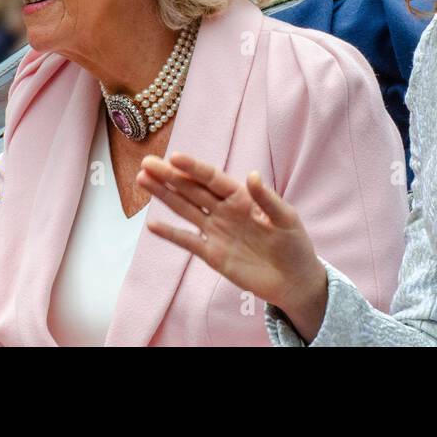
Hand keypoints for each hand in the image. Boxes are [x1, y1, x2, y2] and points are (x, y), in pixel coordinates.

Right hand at [138, 153, 327, 339]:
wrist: (293, 280)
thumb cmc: (294, 244)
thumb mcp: (286, 218)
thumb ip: (267, 199)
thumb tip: (251, 175)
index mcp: (242, 197)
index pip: (213, 178)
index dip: (194, 168)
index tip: (174, 157)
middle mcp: (224, 211)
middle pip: (192, 189)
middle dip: (169, 176)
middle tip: (146, 163)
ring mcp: (216, 231)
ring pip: (185, 209)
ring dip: (164, 195)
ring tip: (142, 180)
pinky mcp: (212, 254)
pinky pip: (187, 241)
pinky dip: (170, 233)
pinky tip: (152, 224)